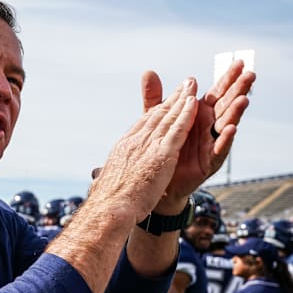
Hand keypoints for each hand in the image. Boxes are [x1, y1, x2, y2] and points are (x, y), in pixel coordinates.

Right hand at [87, 77, 198, 222]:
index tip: (164, 103)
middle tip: (183, 84)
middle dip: (170, 99)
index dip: (155, 112)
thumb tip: (98, 176)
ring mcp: (148, 146)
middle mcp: (135, 141)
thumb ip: (106, 175)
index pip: (142, 125)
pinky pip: (177, 130)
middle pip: (156, 115)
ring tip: (191, 85)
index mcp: (124, 147)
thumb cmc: (107, 202)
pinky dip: (186, 115)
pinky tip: (195, 103)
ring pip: (168, 117)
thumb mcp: (107, 182)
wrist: (110, 208)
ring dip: (181, 99)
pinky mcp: (161, 155)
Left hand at [143, 60, 255, 209]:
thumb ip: (155, 97)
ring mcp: (211, 144)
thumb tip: (149, 72)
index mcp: (200, 114)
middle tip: (251, 75)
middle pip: (226, 105)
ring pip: (226, 125)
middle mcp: (209, 127)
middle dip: (238, 90)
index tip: (240, 62)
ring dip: (235, 113)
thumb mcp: (157, 119)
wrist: (159, 181)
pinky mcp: (208, 162)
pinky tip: (230, 129)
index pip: (217, 92)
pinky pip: (218, 150)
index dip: (228, 78)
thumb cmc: (164, 147)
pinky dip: (224, 140)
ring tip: (243, 100)